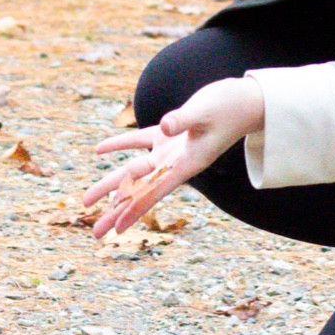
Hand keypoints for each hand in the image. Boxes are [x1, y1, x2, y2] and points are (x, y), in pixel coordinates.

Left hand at [83, 78, 263, 237]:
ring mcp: (170, 150)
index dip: (134, 210)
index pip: (154, 192)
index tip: (117, 230)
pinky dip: (120, 145)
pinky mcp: (169, 134)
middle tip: (95, 233)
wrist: (246, 101)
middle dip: (116, 210)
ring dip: (111, 185)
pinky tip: (99, 150)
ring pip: (134, 170)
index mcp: (186, 164)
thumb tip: (161, 126)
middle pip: (138, 190)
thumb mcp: (205, 111)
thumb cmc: (229, 107)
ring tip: (88, 201)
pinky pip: (139, 142)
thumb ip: (183, 119)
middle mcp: (175, 164)